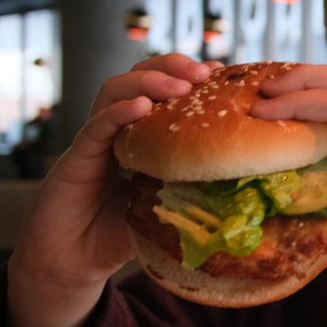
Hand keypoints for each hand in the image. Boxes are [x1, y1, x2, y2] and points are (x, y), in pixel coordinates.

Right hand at [7, 53, 220, 326]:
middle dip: (172, 66)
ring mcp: (97, 139)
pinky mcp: (77, 157)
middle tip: (203, 72)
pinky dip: (116, 113)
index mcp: (146, 133)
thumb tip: (252, 185)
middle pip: (141, 75)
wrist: (73, 260)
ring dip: (148, 81)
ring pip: (115, 90)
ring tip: (178, 86)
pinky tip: (139, 107)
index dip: (191, 75)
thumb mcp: (170, 206)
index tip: (221, 72)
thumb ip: (200, 189)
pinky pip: (96, 127)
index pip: (166, 88)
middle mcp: (120, 127)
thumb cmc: (123, 231)